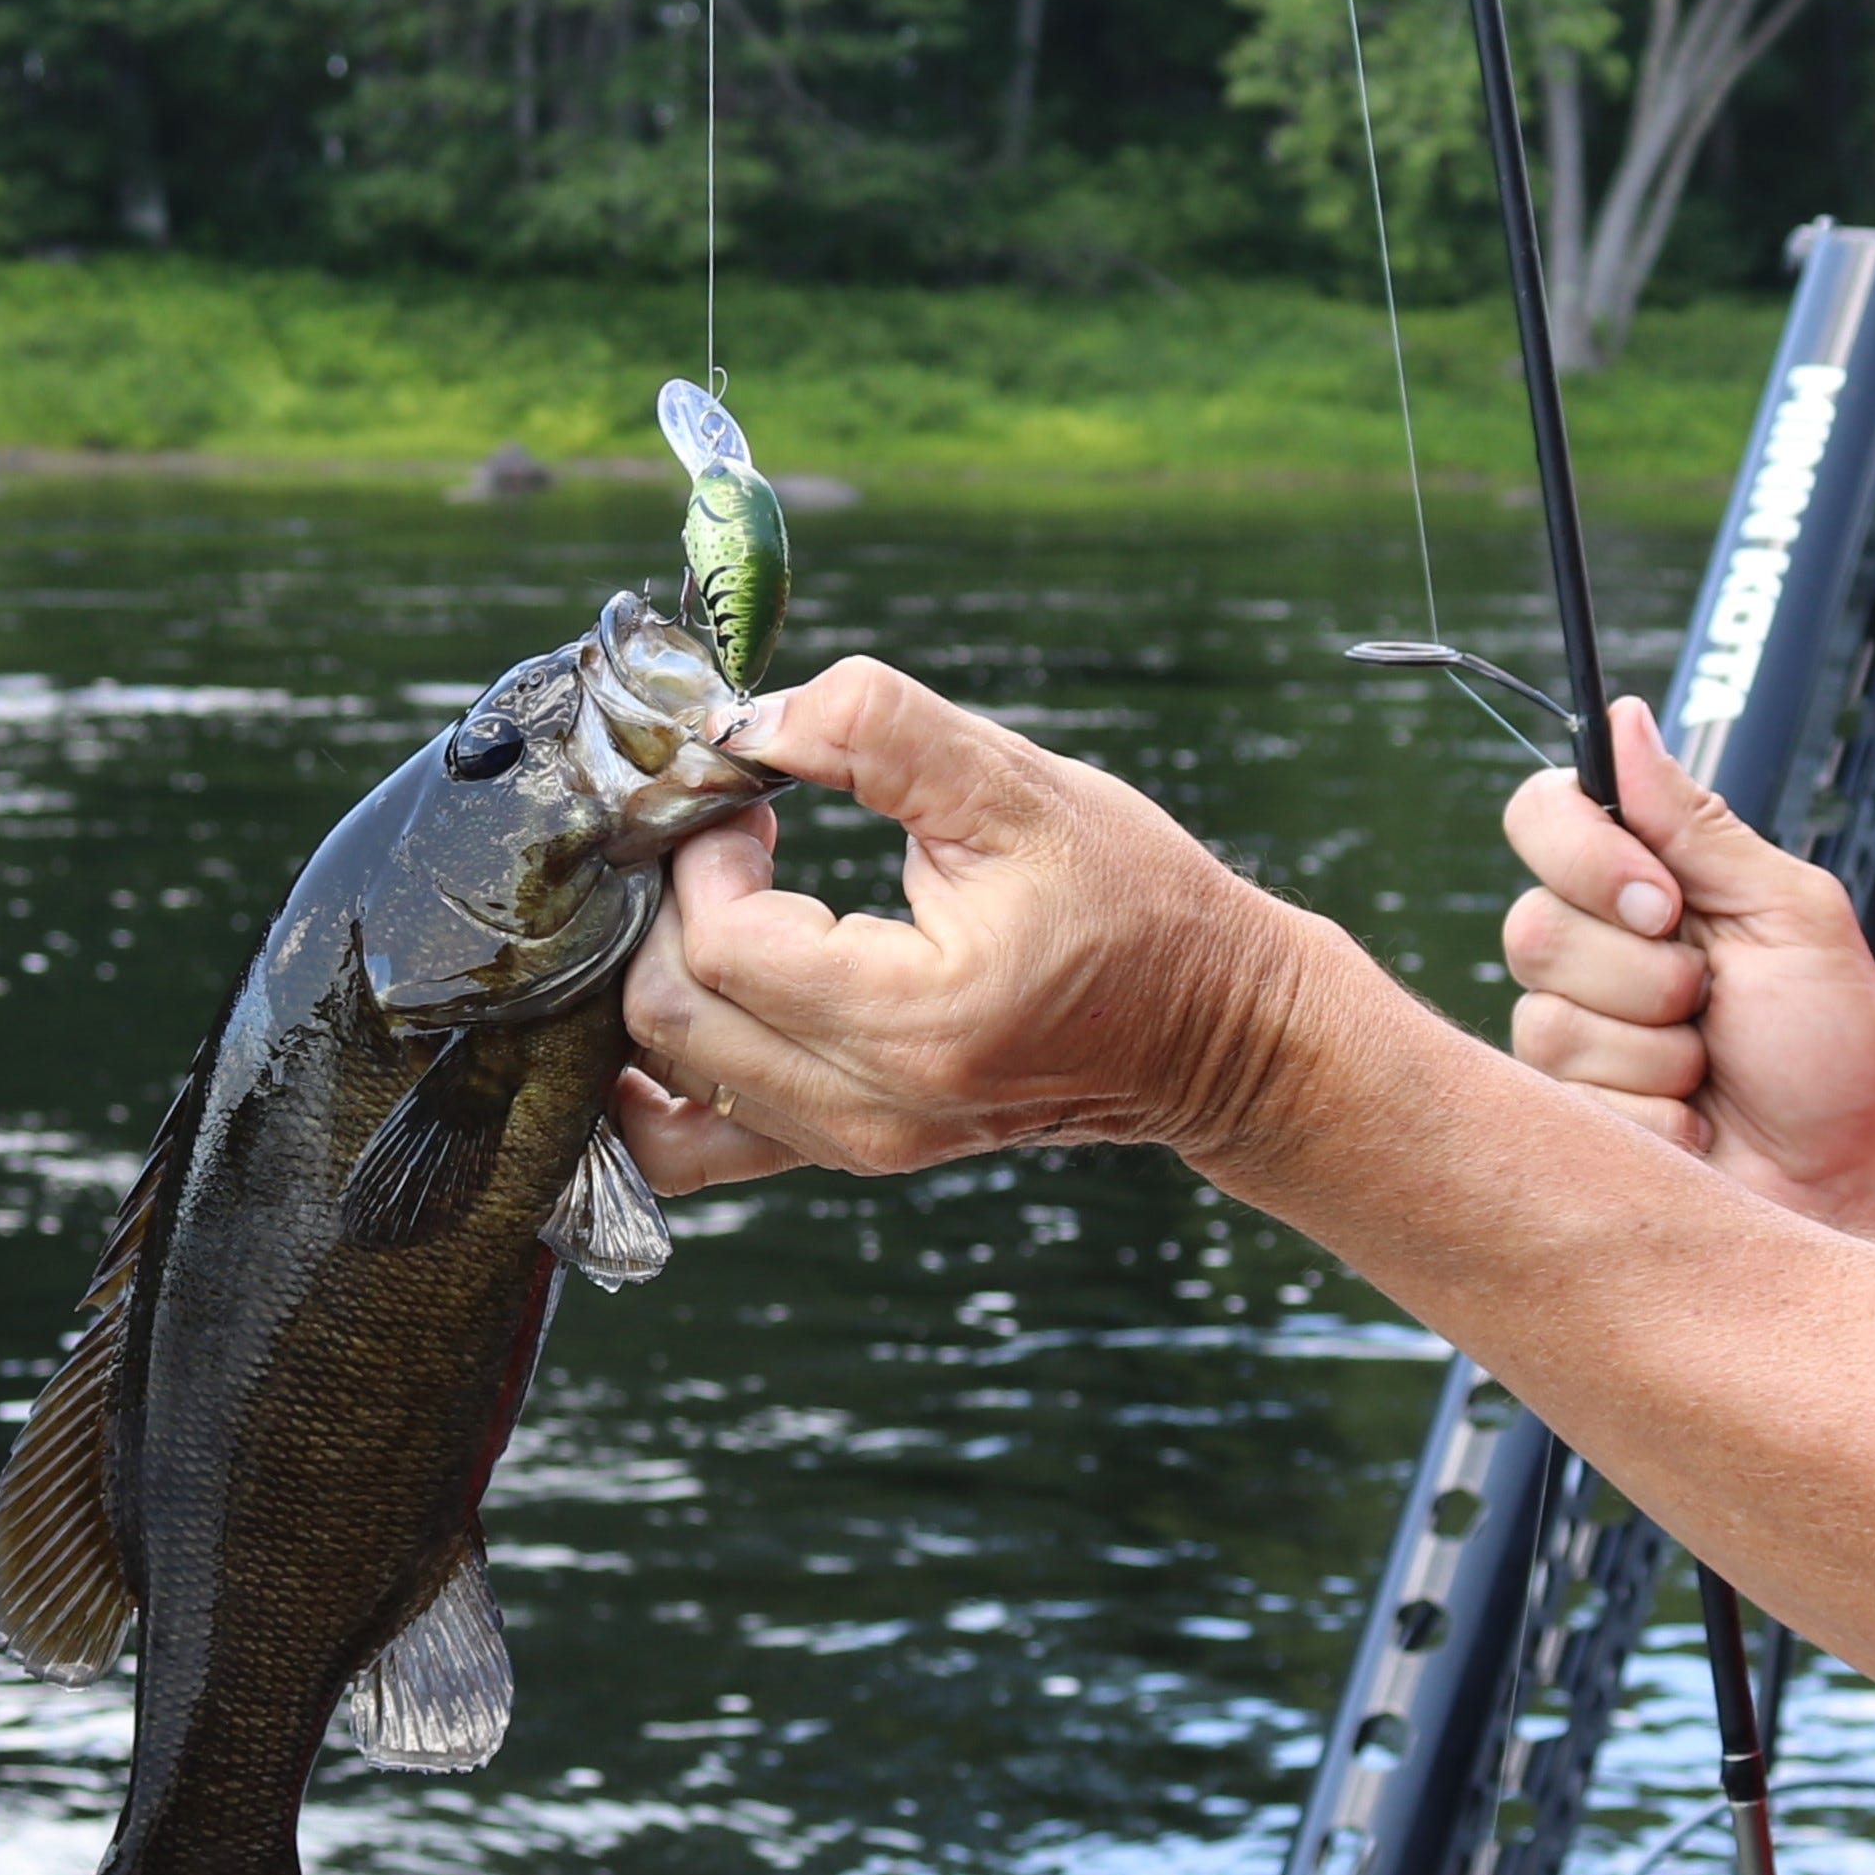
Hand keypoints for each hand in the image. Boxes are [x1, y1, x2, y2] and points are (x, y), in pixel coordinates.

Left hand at [613, 657, 1344, 1192]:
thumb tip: (746, 719)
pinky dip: (662, 1074)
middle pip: (672, 1018)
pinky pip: (694, 1145)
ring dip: (664, 976)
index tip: (753, 801)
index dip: (708, 853)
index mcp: (918, 1019)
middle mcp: (876, 1109)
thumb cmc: (1134, 903)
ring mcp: (857, 1149)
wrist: (1212, 1029)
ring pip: (667, 1080)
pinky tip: (694, 997)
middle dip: (673, 906)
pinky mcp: (848, 1155)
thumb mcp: (1021, 787)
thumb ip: (879, 729)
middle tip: (736, 842)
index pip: (725, 945)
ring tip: (736, 907)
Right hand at [1500, 699, 1874, 1293]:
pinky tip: (1694, 1125)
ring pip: (1545, 1019)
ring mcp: (1575, 1035)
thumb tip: (1627, 715)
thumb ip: (1697, 826)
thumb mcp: (1788, 915)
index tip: (1663, 902)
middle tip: (1713, 1003)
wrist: (1847, 1184)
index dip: (1585, 855)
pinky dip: (1652, 1113)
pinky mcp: (1567, 1117)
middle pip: (1531, 925)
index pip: (1544, 816)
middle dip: (1644, 975)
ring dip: (1655, 1052)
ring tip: (1711, 1073)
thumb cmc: (1837, 1051)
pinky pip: (1563, 1097)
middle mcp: (1595, 950)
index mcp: (1647, 882)